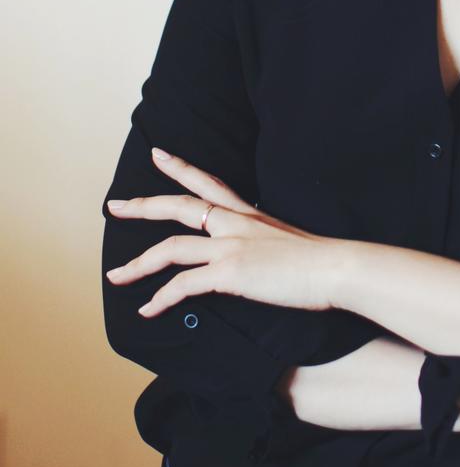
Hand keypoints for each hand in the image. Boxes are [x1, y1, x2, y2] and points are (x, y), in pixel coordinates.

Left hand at [105, 147, 345, 316]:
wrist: (337, 268)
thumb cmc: (323, 261)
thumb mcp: (289, 242)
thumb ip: (266, 245)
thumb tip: (259, 259)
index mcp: (250, 215)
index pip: (210, 183)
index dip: (181, 168)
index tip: (158, 155)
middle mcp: (235, 224)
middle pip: (179, 207)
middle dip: (143, 206)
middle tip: (115, 206)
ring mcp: (230, 247)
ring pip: (170, 249)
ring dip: (138, 264)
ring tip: (116, 276)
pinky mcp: (229, 273)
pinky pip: (183, 285)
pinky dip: (160, 299)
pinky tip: (146, 311)